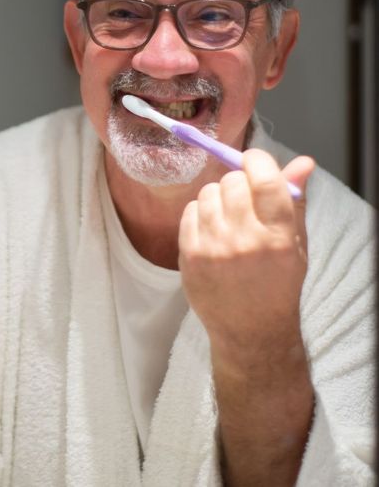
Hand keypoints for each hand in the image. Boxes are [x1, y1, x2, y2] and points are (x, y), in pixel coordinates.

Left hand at [178, 149, 315, 485]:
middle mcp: (244, 240)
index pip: (264, 178)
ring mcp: (213, 248)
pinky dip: (199, 214)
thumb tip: (302, 162)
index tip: (254, 160)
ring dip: (217, 197)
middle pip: (232, 181)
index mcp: (278, 235)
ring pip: (207, 193)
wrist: (251, 331)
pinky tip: (212, 230)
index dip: (257, 160)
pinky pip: (188, 212)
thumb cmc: (278, 284)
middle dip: (238, 182)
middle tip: (244, 197)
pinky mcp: (190, 255)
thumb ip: (295, 201)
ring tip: (228, 217)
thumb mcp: (295, 244)